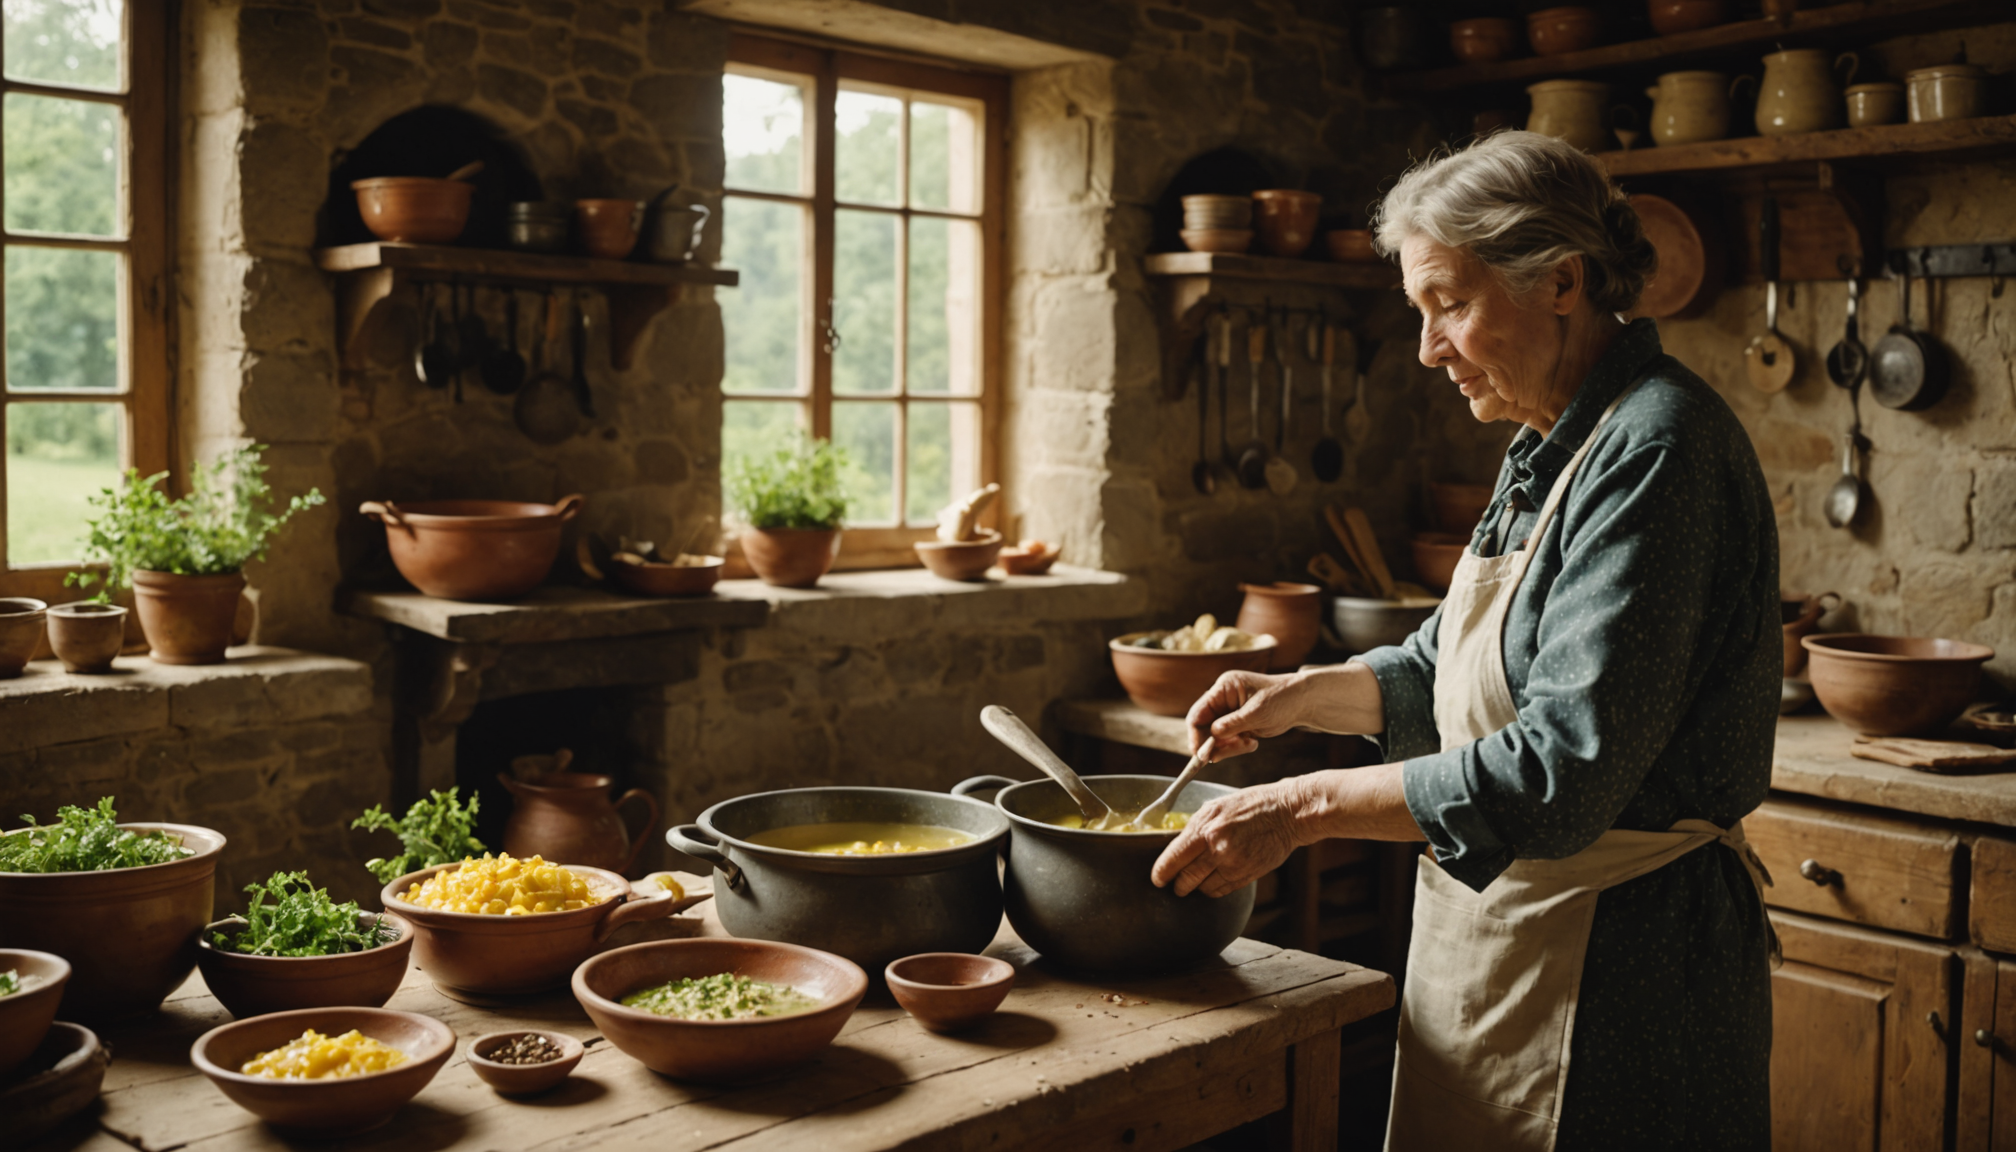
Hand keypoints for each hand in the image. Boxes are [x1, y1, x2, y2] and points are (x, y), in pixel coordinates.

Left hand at [1151, 779, 1305, 897]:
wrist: (1287, 812)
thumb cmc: (1251, 805)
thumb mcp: (1216, 806)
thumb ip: (1196, 827)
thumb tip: (1175, 846)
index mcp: (1205, 827)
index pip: (1173, 858)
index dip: (1161, 873)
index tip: (1157, 879)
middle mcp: (1217, 848)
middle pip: (1185, 879)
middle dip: (1178, 884)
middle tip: (1175, 884)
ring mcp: (1233, 864)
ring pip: (1202, 888)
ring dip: (1196, 887)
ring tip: (1196, 880)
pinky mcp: (1247, 875)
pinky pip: (1221, 890)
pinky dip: (1213, 889)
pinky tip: (1214, 880)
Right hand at [1186, 671, 1305, 757]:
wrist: (1303, 702)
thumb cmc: (1282, 699)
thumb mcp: (1257, 713)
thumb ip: (1232, 725)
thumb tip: (1210, 736)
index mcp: (1224, 688)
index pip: (1198, 713)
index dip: (1196, 735)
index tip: (1199, 754)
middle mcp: (1223, 699)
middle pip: (1204, 727)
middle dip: (1212, 744)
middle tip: (1219, 758)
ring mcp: (1229, 712)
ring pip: (1216, 738)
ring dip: (1228, 747)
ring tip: (1248, 745)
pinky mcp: (1238, 724)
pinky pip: (1228, 741)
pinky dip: (1237, 747)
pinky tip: (1253, 743)